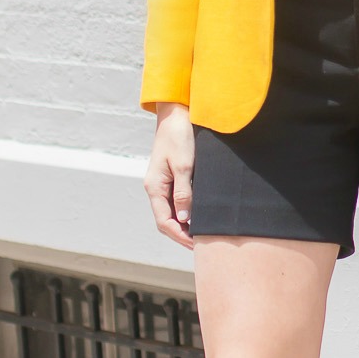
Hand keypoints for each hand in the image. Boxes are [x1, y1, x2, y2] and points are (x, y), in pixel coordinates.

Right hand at [145, 103, 195, 249]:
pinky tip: (200, 214)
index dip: (179, 236)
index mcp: (155, 186)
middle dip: (182, 234)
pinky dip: (187, 210)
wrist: (177, 113)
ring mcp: (163, 182)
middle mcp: (156, 187)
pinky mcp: (171, 175)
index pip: (164, 221)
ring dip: (185, 223)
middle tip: (202, 244)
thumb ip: (184, 193)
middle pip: (166, 219)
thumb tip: (185, 219)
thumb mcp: (184, 165)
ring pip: (172, 211)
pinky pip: (177, 199)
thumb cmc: (179, 136)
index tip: (196, 245)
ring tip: (203, 233)